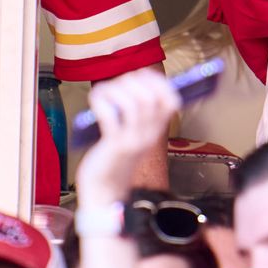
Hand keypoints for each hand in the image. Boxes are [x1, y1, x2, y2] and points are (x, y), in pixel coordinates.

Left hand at [76, 68, 180, 207]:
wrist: (105, 192)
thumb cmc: (115, 159)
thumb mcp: (134, 136)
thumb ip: (138, 115)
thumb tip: (132, 83)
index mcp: (155, 131)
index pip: (171, 100)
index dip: (157, 82)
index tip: (141, 75)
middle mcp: (148, 135)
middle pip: (150, 97)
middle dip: (133, 81)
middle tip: (119, 84)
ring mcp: (132, 141)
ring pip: (131, 103)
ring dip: (116, 89)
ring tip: (106, 91)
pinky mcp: (113, 146)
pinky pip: (110, 115)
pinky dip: (101, 101)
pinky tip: (95, 101)